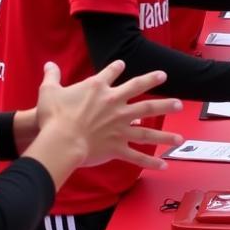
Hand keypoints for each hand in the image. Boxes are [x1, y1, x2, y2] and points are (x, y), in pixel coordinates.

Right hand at [35, 61, 182, 171]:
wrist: (61, 139)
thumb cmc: (54, 115)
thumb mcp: (49, 90)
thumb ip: (52, 76)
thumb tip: (49, 63)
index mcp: (98, 88)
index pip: (110, 73)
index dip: (116, 68)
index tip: (123, 64)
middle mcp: (115, 105)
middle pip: (143, 98)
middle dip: (161, 100)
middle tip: (177, 100)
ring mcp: (119, 126)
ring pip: (147, 130)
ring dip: (165, 135)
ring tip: (180, 138)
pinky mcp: (117, 146)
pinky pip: (136, 155)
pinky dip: (150, 162)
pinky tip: (164, 165)